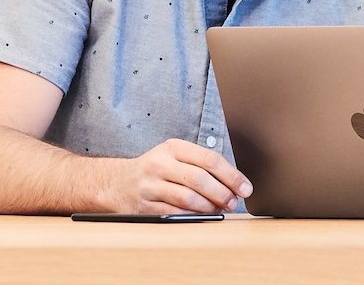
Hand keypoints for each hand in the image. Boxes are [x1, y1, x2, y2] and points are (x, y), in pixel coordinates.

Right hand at [113, 139, 252, 213]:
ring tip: (220, 209)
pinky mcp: (145, 206)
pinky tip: (202, 215)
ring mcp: (151, 186)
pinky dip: (193, 216)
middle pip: (200, 179)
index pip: (210, 159)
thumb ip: (200, 163)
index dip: (232, 175)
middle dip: (223, 193)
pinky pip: (176, 213)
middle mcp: (160, 164)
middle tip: (234, 202)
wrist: (117, 183)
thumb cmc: (156, 169)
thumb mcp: (175, 155)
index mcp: (173, 147)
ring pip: (188, 198)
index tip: (246, 188)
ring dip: (210, 207)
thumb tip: (234, 182)